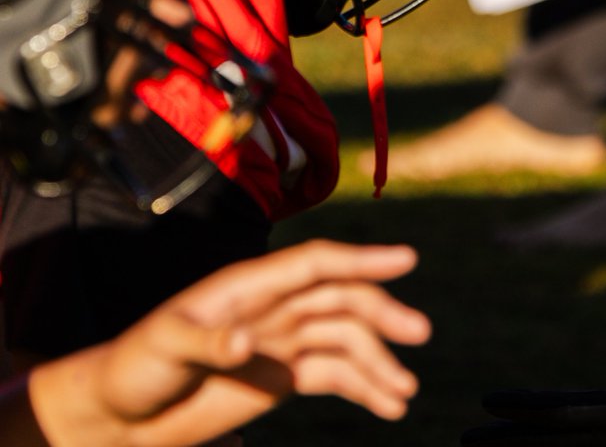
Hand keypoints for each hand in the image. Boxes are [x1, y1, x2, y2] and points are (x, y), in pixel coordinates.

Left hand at [27, 239, 430, 446]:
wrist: (118, 415)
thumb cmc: (134, 366)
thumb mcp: (165, 347)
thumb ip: (209, 341)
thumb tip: (248, 341)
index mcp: (252, 286)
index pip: (316, 264)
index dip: (362, 258)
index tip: (406, 260)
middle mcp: (276, 307)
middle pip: (343, 301)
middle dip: (383, 314)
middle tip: (419, 334)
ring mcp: (283, 342)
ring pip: (346, 341)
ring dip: (380, 361)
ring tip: (405, 392)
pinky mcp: (283, 378)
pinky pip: (335, 377)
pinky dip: (365, 388)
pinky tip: (389, 406)